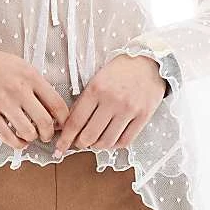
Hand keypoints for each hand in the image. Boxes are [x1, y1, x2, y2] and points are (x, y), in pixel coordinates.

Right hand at [0, 45, 70, 150]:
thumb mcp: (21, 66)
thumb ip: (37, 84)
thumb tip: (52, 109)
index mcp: (31, 76)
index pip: (57, 104)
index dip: (64, 121)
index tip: (61, 125)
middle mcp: (19, 90)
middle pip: (45, 122)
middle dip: (49, 134)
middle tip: (46, 135)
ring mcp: (3, 102)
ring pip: (28, 132)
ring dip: (32, 138)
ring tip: (30, 135)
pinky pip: (7, 137)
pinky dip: (17, 144)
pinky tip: (19, 141)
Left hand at [52, 54, 166, 156]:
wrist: (148, 61)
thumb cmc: (120, 70)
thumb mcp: (96, 79)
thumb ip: (84, 100)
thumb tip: (69, 123)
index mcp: (96, 89)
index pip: (75, 121)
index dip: (65, 138)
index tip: (60, 147)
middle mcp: (112, 101)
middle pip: (89, 135)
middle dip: (80, 144)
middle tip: (78, 143)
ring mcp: (129, 110)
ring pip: (107, 141)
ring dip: (96, 146)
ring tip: (93, 142)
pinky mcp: (143, 116)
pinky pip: (125, 141)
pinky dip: (114, 145)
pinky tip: (110, 140)